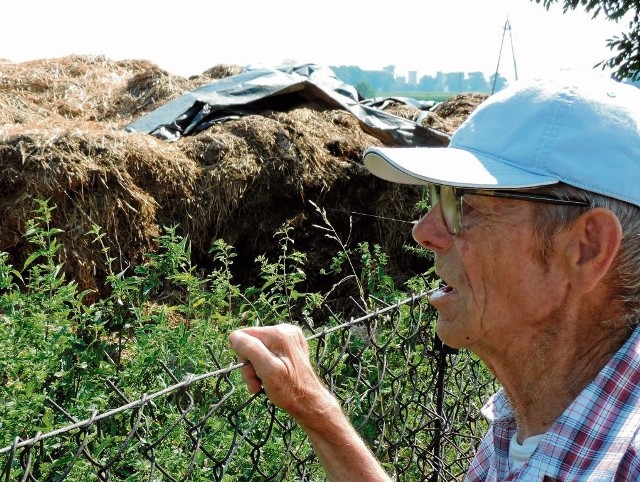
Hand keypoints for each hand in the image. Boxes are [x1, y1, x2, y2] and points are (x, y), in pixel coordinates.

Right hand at [230, 324, 391, 480]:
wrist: (307, 401)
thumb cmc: (288, 390)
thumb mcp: (267, 370)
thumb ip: (251, 350)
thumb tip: (234, 336)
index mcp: (279, 333)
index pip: (244, 336)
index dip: (243, 356)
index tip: (253, 374)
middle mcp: (285, 330)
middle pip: (251, 343)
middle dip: (250, 364)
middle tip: (257, 383)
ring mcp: (289, 337)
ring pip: (257, 349)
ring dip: (256, 368)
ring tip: (263, 383)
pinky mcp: (290, 345)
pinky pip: (267, 351)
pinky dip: (265, 365)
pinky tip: (271, 376)